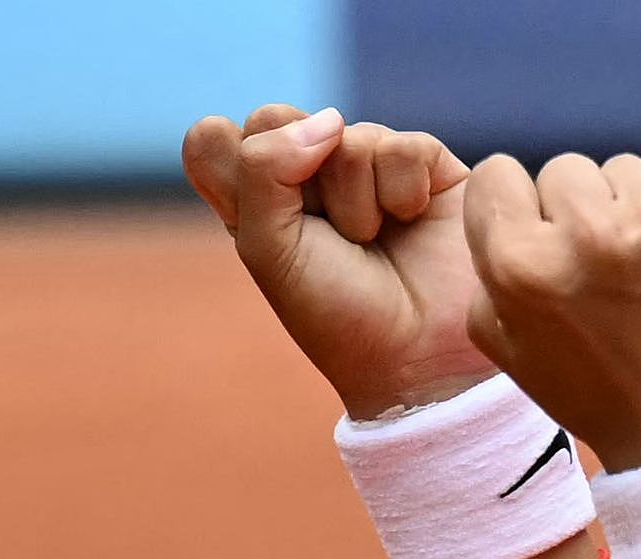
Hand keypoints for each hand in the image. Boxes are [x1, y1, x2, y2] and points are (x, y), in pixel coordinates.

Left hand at [182, 105, 490, 420]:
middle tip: (326, 236)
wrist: (420, 358)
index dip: (234, 169)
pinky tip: (413, 222)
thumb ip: (265, 168)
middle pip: (273, 118)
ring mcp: (367, 163)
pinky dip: (403, 193)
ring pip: (343, 135)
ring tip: (375, 242)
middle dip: (296, 179)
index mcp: (257, 198)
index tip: (265, 224)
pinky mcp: (425, 163)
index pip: (214, 139)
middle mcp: (308, 173)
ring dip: (357, 203)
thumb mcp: (270, 250)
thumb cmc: (338, 316)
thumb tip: (329, 119)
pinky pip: (402, 145)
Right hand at [460, 154, 640, 471]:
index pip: (495, 175)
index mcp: (523, 268)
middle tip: (600, 273)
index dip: (514, 207)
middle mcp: (589, 236)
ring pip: (624, 172)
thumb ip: (488, 268)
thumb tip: (502, 204)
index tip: (539, 238)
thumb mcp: (510, 349)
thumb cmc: (599, 395)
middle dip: (575, 213)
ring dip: (628, 211)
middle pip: (563, 170)